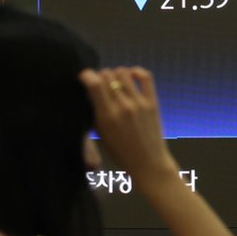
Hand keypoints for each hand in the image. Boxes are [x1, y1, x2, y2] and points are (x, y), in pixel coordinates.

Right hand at [79, 67, 178, 184]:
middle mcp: (122, 107)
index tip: (84, 78)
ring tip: (115, 84)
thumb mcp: (101, 134)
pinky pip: (145, 76)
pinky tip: (131, 77)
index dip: (86, 75)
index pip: (94, 83)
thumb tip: (89, 89)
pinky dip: (136, 72)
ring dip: (116, 75)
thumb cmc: (120, 152)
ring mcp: (139, 103)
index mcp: (107, 116)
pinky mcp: (152, 102)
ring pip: (123, 72)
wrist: (148, 163)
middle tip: (101, 86)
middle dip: (100, 76)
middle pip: (107, 74)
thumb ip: (94, 111)